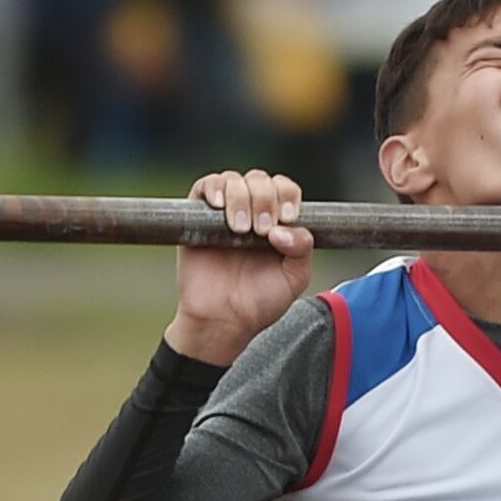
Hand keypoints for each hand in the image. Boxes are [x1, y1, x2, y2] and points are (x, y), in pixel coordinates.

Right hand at [164, 169, 313, 364]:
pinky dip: (214, 188)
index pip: (286, 189)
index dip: (288, 196)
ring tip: (241, 229)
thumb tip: (284, 228)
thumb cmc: (260, 301)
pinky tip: (219, 205)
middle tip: (262, 230)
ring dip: (241, 198)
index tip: (287, 217)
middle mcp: (253, 212)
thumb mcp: (294, 278)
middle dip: (265, 200)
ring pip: (234, 180)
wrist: (224, 320)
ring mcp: (225, 213)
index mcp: (279, 222)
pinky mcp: (198, 217)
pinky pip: (204, 186)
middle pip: (261, 180)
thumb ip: (302, 249)